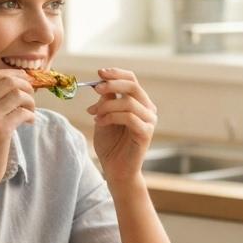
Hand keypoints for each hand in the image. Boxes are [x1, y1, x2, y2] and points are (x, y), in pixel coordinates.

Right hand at [0, 71, 35, 189]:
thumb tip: (20, 83)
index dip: (15, 76)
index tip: (26, 83)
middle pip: (8, 81)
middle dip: (26, 86)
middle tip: (31, 99)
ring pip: (17, 94)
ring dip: (30, 101)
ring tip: (30, 112)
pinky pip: (22, 112)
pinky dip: (30, 115)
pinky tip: (29, 122)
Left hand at [86, 68, 156, 184]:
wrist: (115, 170)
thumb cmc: (110, 145)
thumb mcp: (103, 117)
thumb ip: (106, 101)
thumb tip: (102, 83)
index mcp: (139, 103)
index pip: (131, 80)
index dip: (116, 74)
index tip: (99, 73)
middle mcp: (148, 109)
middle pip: (132, 87)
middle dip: (112, 84)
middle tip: (96, 88)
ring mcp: (149, 121)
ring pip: (128, 103)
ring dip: (106, 106)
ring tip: (93, 114)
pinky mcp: (146, 133)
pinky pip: (128, 118)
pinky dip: (110, 117)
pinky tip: (99, 122)